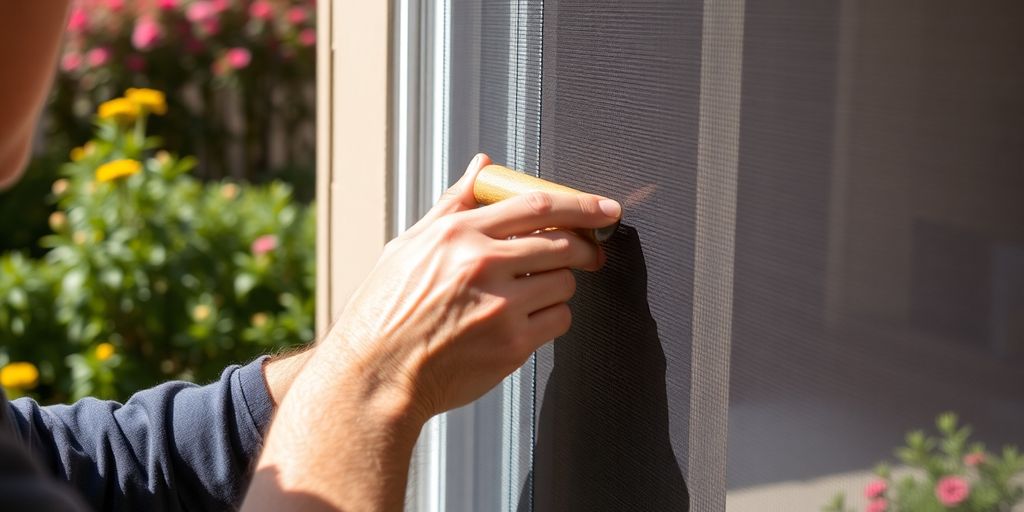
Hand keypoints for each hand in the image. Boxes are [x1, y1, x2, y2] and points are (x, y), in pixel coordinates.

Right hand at [245, 154, 620, 510]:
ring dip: (561, 284)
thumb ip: (453, 203)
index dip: (581, 204)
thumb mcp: (409, 245)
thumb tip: (482, 165)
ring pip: (565, 282)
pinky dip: (553, 317)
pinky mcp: (512, 345)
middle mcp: (482, 265)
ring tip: (534, 292)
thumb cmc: (385, 311)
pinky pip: (559, 320)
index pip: (536, 206)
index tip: (603, 209)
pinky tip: (527, 319)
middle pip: (563, 243)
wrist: (377, 375)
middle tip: (587, 254)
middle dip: (584, 247)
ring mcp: (500, 307)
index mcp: (458, 234)